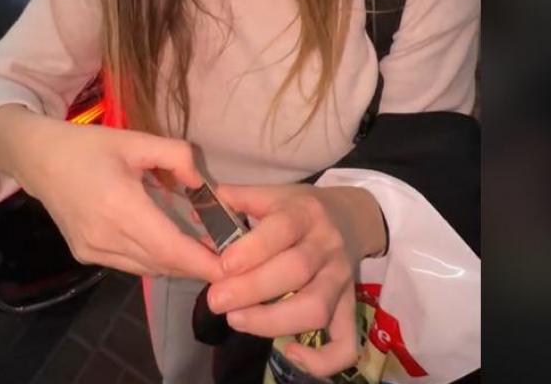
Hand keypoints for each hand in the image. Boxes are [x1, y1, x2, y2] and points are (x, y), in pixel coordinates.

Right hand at [0, 106, 223, 281]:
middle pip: (162, 263)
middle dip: (197, 263)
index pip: (169, 247)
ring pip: (147, 268)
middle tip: (227, 254)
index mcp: (120, 206)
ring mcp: (93, 251)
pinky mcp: (86, 255)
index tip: (231, 266)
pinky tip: (168, 245)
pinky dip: (154, 259)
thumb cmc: (89, 146)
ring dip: (176, 263)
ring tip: (203, 250)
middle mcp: (105, 236)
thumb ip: (177, 157)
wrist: (38, 159)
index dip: (202, 261)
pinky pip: (130, 265)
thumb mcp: (137, 139)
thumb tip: (203, 185)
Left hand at [205, 184, 385, 377]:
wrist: (350, 217)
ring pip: (317, 307)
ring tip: (236, 320)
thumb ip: (238, 198)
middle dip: (252, 289)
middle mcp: (327, 246)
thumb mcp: (273, 193)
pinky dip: (322, 358)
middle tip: (216, 300)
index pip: (283, 229)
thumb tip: (200, 206)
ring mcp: (341, 279)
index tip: (222, 266)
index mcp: (306, 213)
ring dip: (274, 321)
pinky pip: (345, 342)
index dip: (253, 249)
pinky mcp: (350, 307)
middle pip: (296, 271)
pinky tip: (290, 353)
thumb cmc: (300, 209)